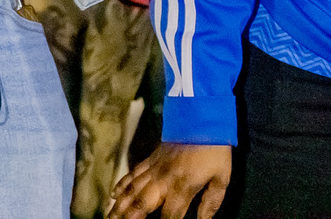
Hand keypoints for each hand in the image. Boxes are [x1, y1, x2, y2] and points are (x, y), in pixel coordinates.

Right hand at [109, 144, 232, 218]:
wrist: (199, 121)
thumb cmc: (214, 151)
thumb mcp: (222, 179)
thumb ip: (211, 202)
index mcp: (182, 187)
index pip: (170, 214)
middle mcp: (163, 180)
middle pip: (141, 203)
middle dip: (128, 217)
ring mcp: (153, 169)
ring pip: (132, 190)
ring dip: (119, 204)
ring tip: (109, 215)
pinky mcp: (150, 160)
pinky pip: (132, 174)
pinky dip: (121, 185)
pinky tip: (113, 194)